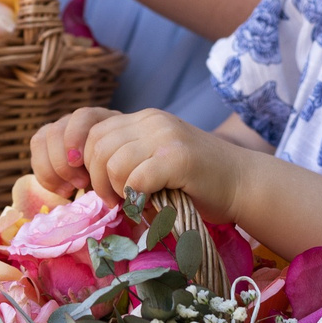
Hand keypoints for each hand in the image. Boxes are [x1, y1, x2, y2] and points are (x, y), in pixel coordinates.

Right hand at [31, 107, 116, 199]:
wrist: (110, 170)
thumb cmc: (118, 168)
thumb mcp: (119, 164)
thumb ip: (112, 166)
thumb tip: (104, 182)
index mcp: (98, 119)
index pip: (81, 117)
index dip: (75, 137)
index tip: (78, 162)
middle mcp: (73, 121)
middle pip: (56, 131)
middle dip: (62, 162)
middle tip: (81, 184)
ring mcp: (56, 132)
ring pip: (40, 141)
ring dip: (52, 171)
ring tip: (71, 190)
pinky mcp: (44, 148)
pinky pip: (36, 158)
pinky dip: (46, 178)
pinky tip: (64, 192)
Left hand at [58, 108, 243, 210]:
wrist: (242, 183)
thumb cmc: (194, 182)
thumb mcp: (152, 159)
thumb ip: (123, 159)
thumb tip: (79, 177)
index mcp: (141, 119)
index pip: (89, 127)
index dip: (79, 159)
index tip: (87, 184)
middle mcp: (151, 120)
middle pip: (95, 146)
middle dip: (97, 180)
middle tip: (115, 200)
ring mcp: (166, 136)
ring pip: (113, 163)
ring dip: (117, 191)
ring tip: (134, 202)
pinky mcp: (179, 158)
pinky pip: (138, 179)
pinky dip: (138, 198)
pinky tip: (151, 203)